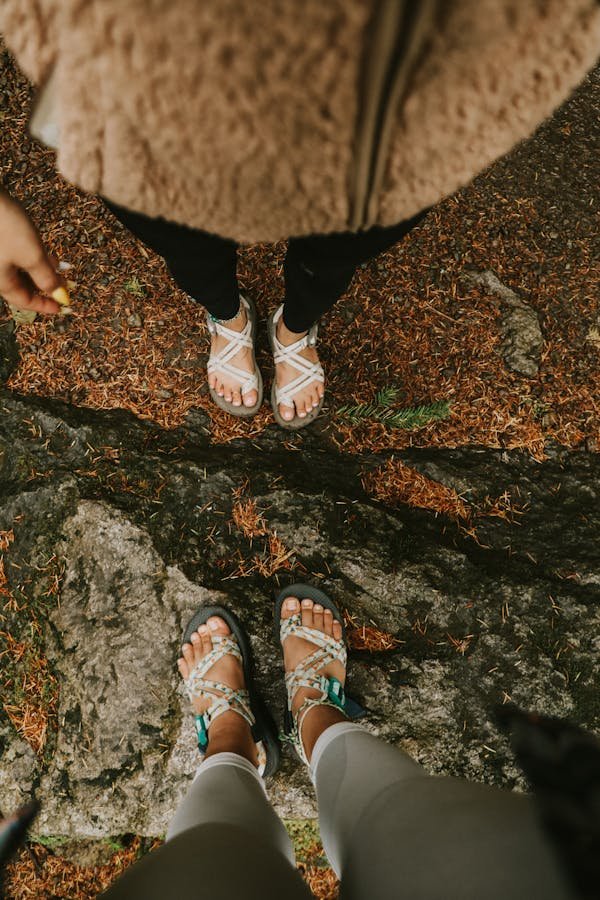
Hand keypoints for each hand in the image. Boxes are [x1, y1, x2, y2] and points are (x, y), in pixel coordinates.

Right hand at [0, 188, 62, 314]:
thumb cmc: (7, 226)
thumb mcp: (32, 255)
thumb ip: (46, 277)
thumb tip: (56, 293)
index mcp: (2, 281)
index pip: (25, 301)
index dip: (45, 306)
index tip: (62, 307)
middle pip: (23, 287)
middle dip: (45, 286)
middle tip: (65, 285)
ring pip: (21, 271)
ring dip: (41, 271)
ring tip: (60, 267)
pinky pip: (17, 257)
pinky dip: (32, 259)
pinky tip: (45, 252)